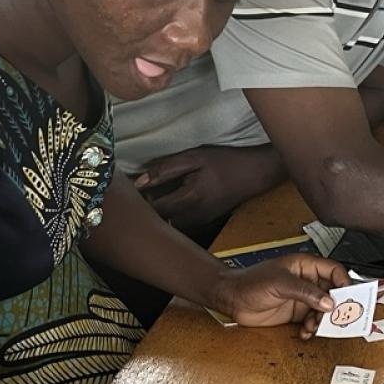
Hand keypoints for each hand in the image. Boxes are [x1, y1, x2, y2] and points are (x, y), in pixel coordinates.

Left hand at [134, 146, 286, 228]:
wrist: (255, 174)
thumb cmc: (225, 162)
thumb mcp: (194, 157)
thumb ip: (165, 169)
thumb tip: (139, 182)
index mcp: (188, 200)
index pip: (152, 209)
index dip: (137, 201)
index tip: (128, 190)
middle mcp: (192, 218)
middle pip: (157, 221)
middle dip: (144, 209)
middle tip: (135, 194)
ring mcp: (199, 223)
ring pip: (167, 225)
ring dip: (156, 214)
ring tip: (150, 197)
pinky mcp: (203, 223)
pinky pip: (178, 224)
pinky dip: (168, 215)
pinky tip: (167, 201)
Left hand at [215, 255, 351, 333]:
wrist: (231, 299)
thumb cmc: (250, 282)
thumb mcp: (280, 283)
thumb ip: (307, 292)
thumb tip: (329, 302)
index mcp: (305, 266)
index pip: (334, 271)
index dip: (344, 283)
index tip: (347, 298)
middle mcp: (306, 282)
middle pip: (333, 293)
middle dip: (336, 307)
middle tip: (337, 318)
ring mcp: (301, 298)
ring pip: (324, 311)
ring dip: (323, 321)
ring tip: (315, 326)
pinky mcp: (295, 314)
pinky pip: (312, 322)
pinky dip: (312, 329)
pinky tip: (306, 332)